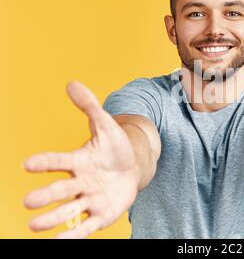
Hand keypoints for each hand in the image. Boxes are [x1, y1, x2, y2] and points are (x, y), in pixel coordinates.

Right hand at [23, 81, 137, 237]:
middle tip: (28, 202)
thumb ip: (90, 107)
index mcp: (79, 161)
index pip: (59, 160)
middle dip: (46, 196)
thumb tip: (72, 83)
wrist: (133, 167)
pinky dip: (73, 235)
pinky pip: (86, 226)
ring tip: (34, 226)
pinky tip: (59, 243)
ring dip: (52, 218)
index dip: (45, 162)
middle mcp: (80, 182)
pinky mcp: (100, 214)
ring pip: (69, 210)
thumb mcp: (106, 126)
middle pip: (61, 190)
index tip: (27, 164)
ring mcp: (89, 199)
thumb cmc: (116, 147)